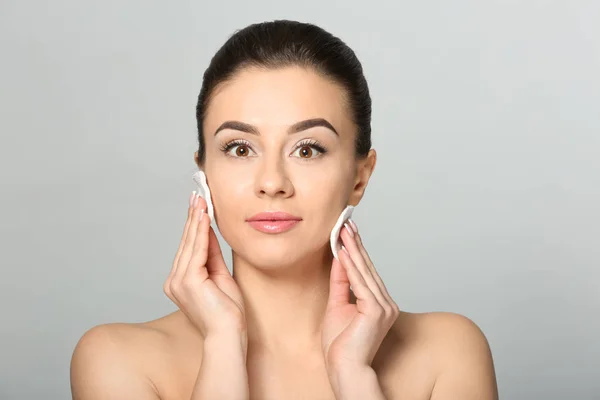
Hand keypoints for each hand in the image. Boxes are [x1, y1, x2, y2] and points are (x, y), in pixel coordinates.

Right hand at [164, 192, 245, 337]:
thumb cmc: (228, 313)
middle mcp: (175, 281)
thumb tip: (209, 233)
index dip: (193, 225)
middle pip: (187, 243)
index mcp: (180, 282)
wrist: (229, 335)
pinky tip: (204, 217)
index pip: (189, 248)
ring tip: (201, 200)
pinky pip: (196, 251)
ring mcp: (179, 282)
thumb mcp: (221, 277)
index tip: (198, 206)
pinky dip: (200, 232)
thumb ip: (213, 256)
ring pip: (190, 244)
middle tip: (198, 195)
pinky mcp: (188, 281)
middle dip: (193, 217)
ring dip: (196, 220)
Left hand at [322, 220, 398, 375]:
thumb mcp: (337, 306)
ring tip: (344, 230)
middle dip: (355, 244)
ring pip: (364, 272)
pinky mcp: (376, 311)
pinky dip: (350, 266)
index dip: (356, 250)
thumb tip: (339, 259)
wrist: (344, 368)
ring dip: (352, 249)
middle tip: (346, 222)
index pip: (366, 271)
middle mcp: (386, 304)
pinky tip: (343, 251)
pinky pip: (360, 283)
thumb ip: (340, 283)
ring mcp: (383, 307)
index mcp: (379, 304)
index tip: (348, 231)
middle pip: (367, 268)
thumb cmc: (340, 345)